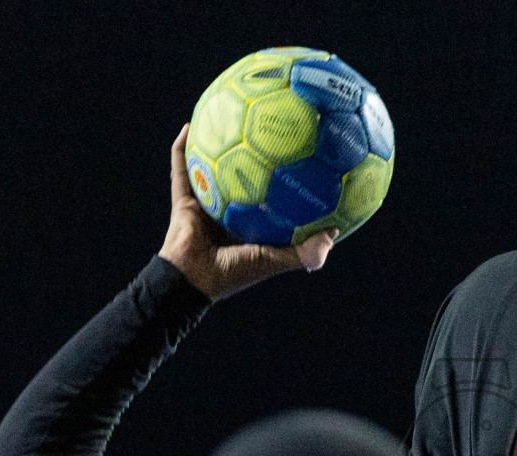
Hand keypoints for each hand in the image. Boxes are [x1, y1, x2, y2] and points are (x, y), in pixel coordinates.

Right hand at [157, 125, 335, 301]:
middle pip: (243, 174)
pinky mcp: (184, 198)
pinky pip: (182, 168)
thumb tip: (334, 232)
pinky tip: (191, 125)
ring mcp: (206, 202)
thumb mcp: (274, 260)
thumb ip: (303, 251)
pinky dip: (183, 149)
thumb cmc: (234, 273)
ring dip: (216, 143)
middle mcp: (230, 209)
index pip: (272, 198)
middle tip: (267, 126)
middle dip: (252, 151)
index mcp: (251, 223)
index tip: (303, 158)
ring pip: (211, 166)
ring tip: (226, 114)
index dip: (286, 180)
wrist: (192, 280)